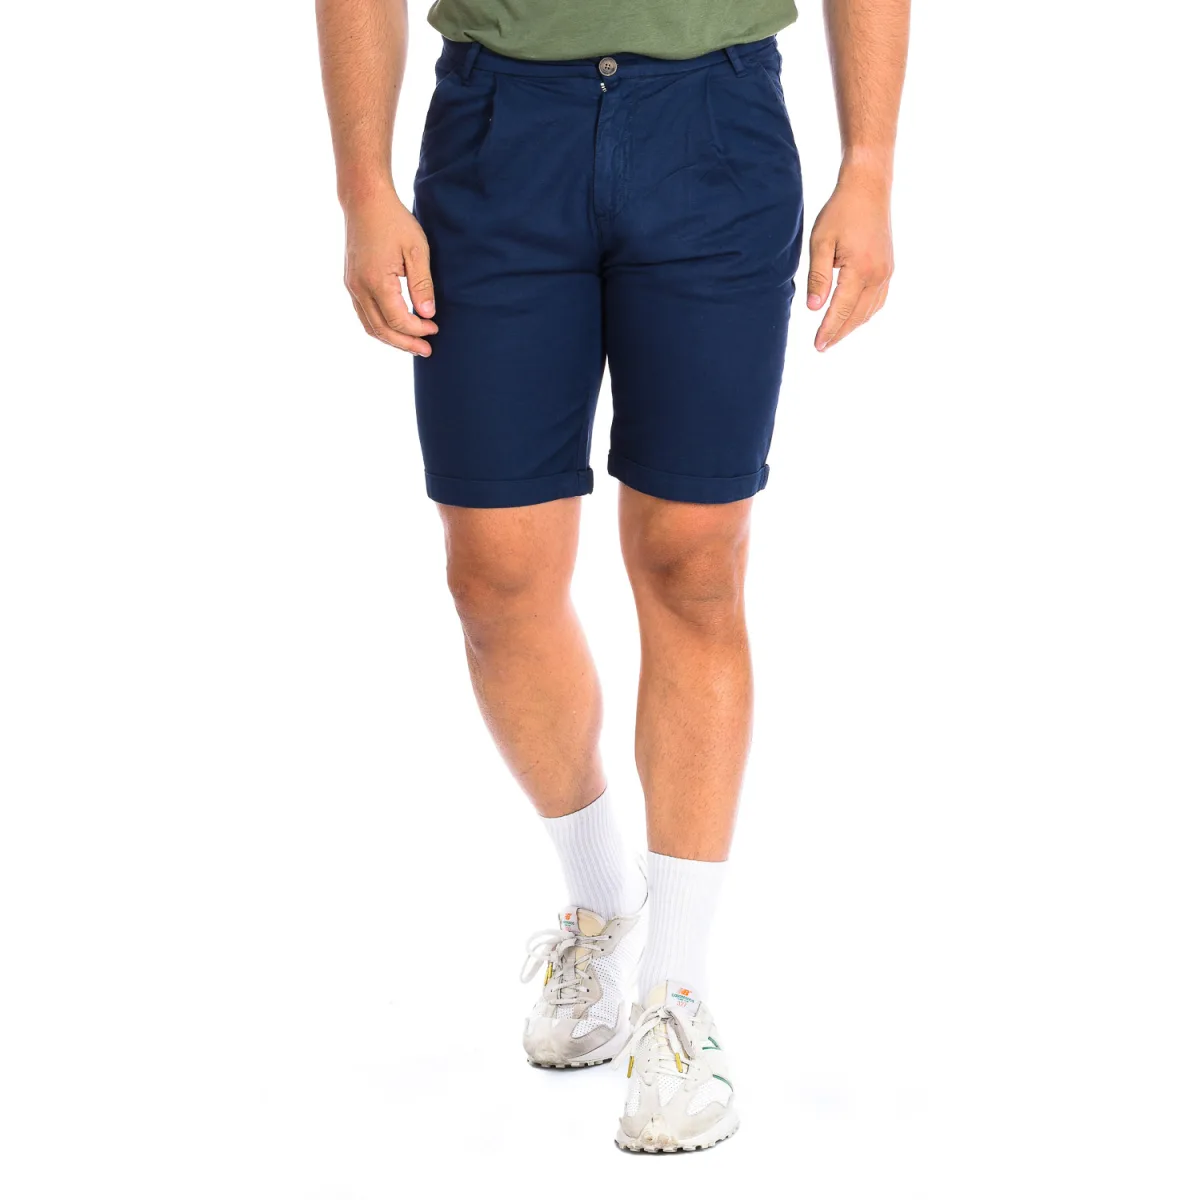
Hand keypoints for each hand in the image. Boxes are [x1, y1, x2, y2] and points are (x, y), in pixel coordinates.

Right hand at [343, 189, 438, 355]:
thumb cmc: (394, 221)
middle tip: (426, 351)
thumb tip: (428, 314)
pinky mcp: (350, 282)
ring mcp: (351, 286)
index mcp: (376, 282)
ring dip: (391, 339)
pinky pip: (363, 314)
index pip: (399, 320)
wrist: (364, 200)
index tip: (435, 328)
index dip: (418, 330)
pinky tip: (395, 328)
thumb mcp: (417, 250)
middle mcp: (359, 288)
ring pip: (370, 326)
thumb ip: (422, 284)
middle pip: (382, 330)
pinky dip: (380, 326)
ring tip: (412, 344)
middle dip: (405, 343)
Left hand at [806, 163, 893, 351]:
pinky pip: (879, 300)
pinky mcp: (889, 267)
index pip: (841, 310)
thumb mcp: (821, 242)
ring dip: (852, 326)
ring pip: (869, 311)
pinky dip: (865, 313)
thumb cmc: (841, 211)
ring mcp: (887, 272)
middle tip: (822, 347)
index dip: (828, 330)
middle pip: (857, 316)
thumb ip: (818, 276)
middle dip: (839, 333)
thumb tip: (814, 308)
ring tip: (834, 336)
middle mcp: (878, 275)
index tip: (818, 346)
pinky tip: (854, 318)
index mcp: (860, 270)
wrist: (868, 188)